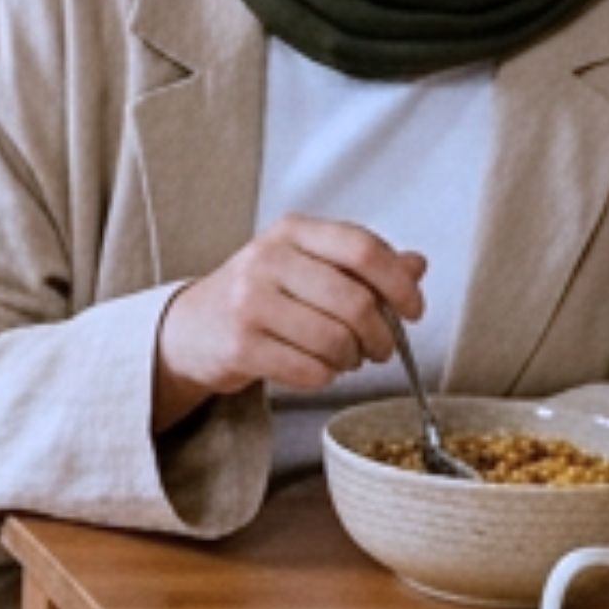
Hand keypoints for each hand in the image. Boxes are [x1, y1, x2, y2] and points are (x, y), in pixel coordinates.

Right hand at [153, 216, 426, 428]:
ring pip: (335, 340)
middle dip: (381, 335)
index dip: (399, 284)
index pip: (362, 248)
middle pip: (356, 301)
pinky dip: (325, 377)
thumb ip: (361, 263)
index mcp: (292, 231)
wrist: (192, 327)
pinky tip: (315, 368)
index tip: (413, 310)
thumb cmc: (261, 294)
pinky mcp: (239, 345)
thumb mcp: (307, 264)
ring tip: (344, 358)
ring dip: (352, 359)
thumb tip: (416, 265)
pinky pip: (310, 370)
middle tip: (380, 348)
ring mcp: (249, 302)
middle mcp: (267, 259)